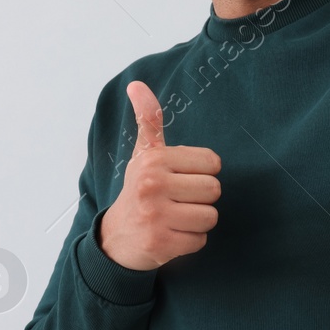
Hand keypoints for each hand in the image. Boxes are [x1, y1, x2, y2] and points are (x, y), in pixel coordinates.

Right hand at [98, 81, 221, 270]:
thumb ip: (148, 120)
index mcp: (153, 160)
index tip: (179, 180)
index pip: (212, 162)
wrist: (115, 239)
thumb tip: (137, 84)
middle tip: (176, 202)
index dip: (201, 173)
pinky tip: (171, 235)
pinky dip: (190, 242)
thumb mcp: (143, 155)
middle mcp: (152, 185)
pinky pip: (200, 241)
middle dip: (200, 199)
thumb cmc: (138, 191)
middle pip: (214, 190)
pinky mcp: (161, 244)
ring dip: (197, 222)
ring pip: (210, 217)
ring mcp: (155, 216)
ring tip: (175, 219)